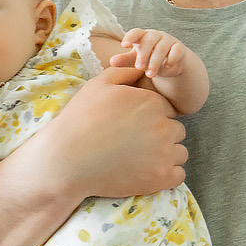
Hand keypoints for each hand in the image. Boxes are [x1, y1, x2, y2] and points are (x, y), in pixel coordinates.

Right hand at [23, 68, 185, 200]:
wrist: (66, 160)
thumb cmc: (80, 120)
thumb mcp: (98, 86)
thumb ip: (124, 72)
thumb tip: (143, 67)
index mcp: (152, 103)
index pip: (166, 110)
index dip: (150, 118)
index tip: (132, 127)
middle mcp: (163, 126)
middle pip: (176, 130)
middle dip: (160, 136)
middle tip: (135, 144)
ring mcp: (164, 154)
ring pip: (180, 152)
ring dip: (166, 155)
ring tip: (141, 159)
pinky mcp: (161, 178)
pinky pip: (179, 175)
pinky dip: (168, 175)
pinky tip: (149, 173)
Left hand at [110, 29, 186, 78]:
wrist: (169, 64)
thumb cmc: (148, 58)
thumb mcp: (135, 60)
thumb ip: (124, 60)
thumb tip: (111, 61)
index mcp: (142, 36)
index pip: (136, 32)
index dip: (130, 37)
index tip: (124, 45)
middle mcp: (155, 36)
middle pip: (149, 40)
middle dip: (143, 54)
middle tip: (139, 67)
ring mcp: (168, 41)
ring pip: (162, 47)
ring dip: (155, 61)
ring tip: (150, 74)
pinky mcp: (179, 48)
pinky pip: (177, 50)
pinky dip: (172, 58)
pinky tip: (167, 67)